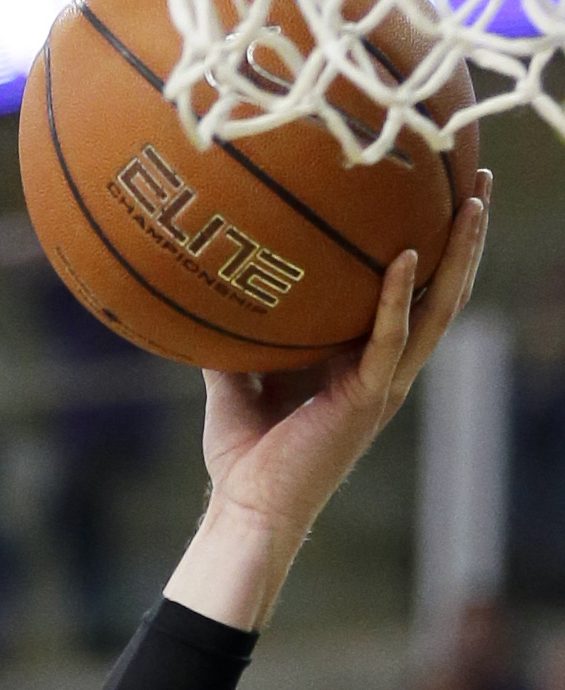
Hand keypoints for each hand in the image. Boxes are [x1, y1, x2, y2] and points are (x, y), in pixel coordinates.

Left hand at [171, 172, 490, 627]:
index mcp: (362, 362)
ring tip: (474, 202)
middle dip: (465, 237)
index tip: (433, 192)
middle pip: (441, 292)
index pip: (410, 295)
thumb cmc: (242, 458)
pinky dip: (398, 299)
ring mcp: (382, 384)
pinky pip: (391, 340)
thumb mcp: (235, 382)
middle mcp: (384, 369)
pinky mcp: (367, 399)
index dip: (429, 246)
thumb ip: (236, 338)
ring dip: (459, 256)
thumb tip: (210, 287)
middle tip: (479, 178)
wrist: (245, 511)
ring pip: (437, 310)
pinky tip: (406, 257)